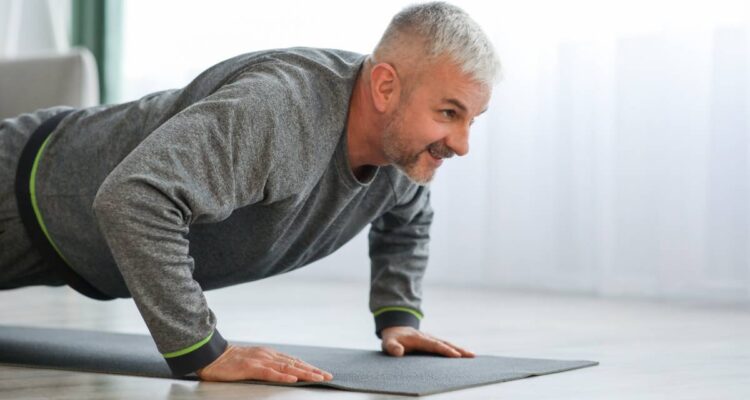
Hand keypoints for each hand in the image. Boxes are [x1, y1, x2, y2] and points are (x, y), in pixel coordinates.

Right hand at [196, 344, 333, 382]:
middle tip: (328, 376)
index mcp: (269, 354)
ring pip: (287, 368)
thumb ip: (267, 365)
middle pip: (295, 364)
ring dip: (304, 373)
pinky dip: (283, 376)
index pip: (294, 362)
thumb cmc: (230, 361)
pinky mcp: (250, 367)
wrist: (211, 356)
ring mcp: (260, 361)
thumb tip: (283, 372)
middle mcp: (268, 355)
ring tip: (318, 378)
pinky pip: (269, 373)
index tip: (322, 373)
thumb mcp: (253, 361)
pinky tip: (293, 379)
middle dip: (313, 370)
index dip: (309, 367)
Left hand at [380, 326, 474, 357]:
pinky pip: (446, 345)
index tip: (456, 355)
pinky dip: (456, 349)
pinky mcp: (433, 342)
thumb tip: (398, 352)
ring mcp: (431, 339)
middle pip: (445, 343)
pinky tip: (464, 354)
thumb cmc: (392, 339)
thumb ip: (392, 347)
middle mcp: (428, 337)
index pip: (434, 345)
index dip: (445, 350)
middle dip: (458, 349)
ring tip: (472, 355)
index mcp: (419, 338)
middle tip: (470, 355)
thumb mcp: (388, 342)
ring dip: (459, 349)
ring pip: (447, 343)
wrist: (395, 329)